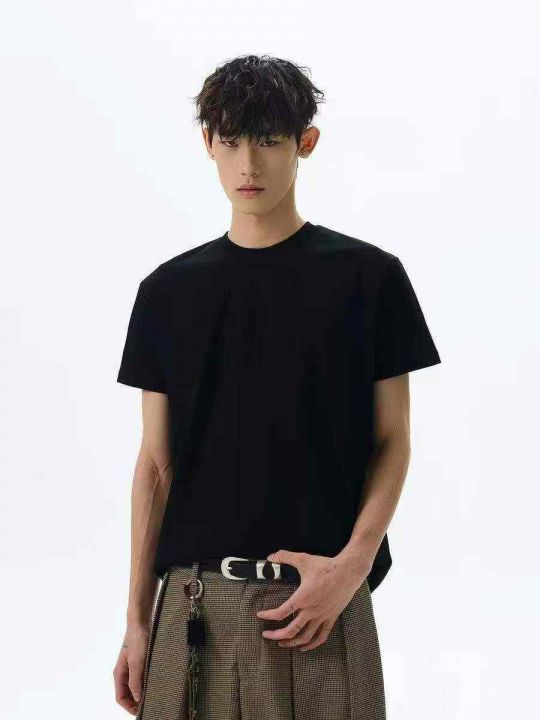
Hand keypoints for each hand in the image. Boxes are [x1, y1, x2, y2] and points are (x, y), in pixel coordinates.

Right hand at [113, 623, 149, 714]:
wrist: (141, 622)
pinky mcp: (139, 662)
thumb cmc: (137, 640)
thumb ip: (135, 681)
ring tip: (152, 698)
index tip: (139, 712)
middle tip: (148, 706)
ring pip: (134, 687)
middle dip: (135, 702)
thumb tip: (137, 699)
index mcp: (119, 673)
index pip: (120, 697)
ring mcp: (131, 667)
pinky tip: (154, 685)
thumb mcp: (137, 661)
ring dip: (141, 693)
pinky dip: (145, 684)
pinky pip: (140, 678)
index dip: (129, 707)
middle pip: (127, 694)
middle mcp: (124, 672)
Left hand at [255, 549, 369, 650]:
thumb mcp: (303, 559)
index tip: (260, 615)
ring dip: (292, 642)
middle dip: (276, 635)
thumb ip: (285, 557)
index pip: (281, 612)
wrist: (348, 571)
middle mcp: (311, 610)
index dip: (268, 615)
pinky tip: (305, 647)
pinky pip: (322, 636)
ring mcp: (322, 616)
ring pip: (305, 637)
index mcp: (302, 598)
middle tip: (267, 635)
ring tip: (283, 643)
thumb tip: (270, 556)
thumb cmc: (326, 566)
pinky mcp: (331, 618)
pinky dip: (312, 644)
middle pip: (291, 630)